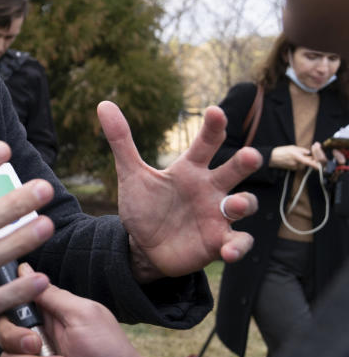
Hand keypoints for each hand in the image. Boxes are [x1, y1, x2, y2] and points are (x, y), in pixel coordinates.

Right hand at [0, 265, 168, 356]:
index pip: (7, 305)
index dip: (5, 311)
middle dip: (19, 343)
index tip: (24, 321)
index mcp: (45, 314)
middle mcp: (35, 337)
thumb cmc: (111, 352)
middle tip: (38, 346)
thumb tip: (24, 269)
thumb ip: (51, 295)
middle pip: (0, 335)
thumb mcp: (84, 315)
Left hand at [99, 102, 258, 280]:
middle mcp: (210, 189)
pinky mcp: (220, 241)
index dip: (213, 127)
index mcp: (190, 169)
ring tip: (234, 204)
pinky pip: (239, 243)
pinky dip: (237, 247)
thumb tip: (104, 103)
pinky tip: (228, 253)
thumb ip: (121, 141)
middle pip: (234, 170)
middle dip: (244, 162)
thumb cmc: (144, 207)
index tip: (215, 112)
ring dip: (243, 204)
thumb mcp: (131, 174)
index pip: (206, 143)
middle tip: (252, 155)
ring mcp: (218, 215)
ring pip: (243, 204)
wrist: (144, 247)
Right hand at [271, 144, 321, 169]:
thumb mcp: (293, 147)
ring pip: (304, 163)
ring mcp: (296, 167)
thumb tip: (310, 152)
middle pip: (308, 162)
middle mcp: (298, 165)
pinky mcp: (293, 169)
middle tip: (308, 152)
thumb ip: (303, 150)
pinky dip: (299, 161)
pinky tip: (293, 157)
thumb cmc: (281, 151)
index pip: (311, 163)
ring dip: (303, 159)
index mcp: (299, 158)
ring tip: (296, 154)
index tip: (322, 165)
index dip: (317, 165)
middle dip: (310, 158)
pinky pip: (300, 165)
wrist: (271, 158)